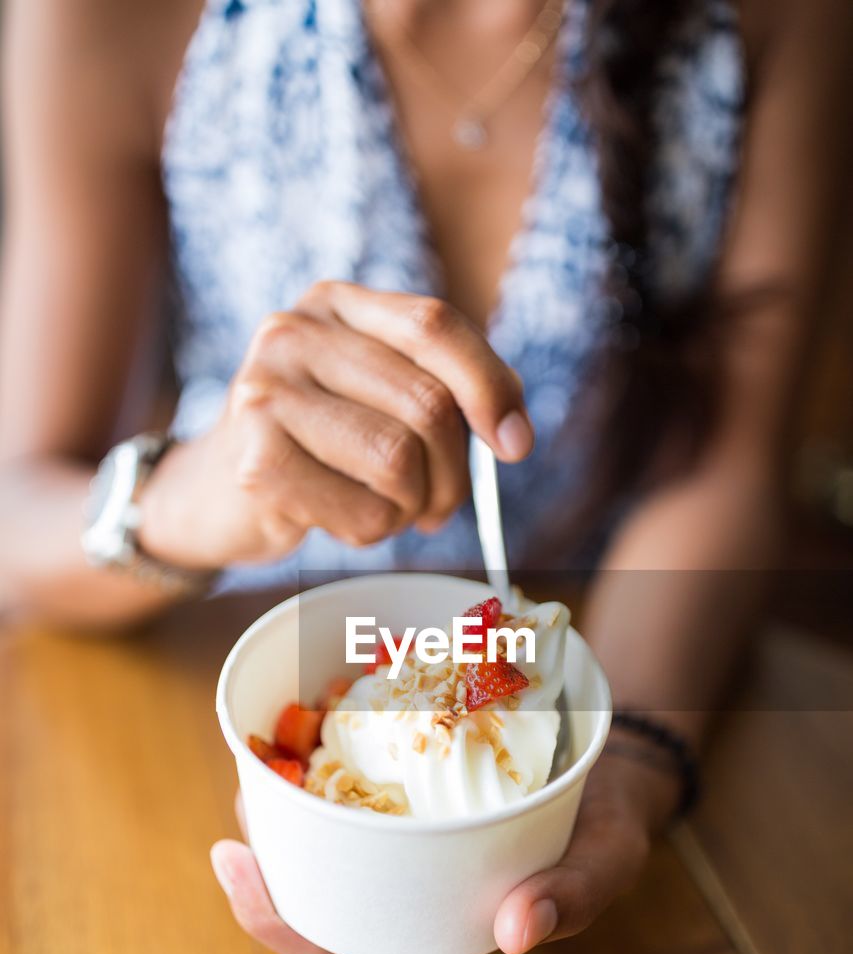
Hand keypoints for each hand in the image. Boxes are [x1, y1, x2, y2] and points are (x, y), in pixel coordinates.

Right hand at [139, 281, 532, 569]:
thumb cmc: (313, 448)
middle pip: (427, 403)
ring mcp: (266, 393)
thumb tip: (513, 433)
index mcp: (334, 304)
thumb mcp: (373, 396)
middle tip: (439, 505)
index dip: (490, 386)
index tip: (515, 444)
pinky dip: (372, 531)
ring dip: (412, 507)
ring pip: (399, 460)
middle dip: (453, 474)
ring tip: (388, 510)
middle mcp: (292, 333)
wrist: (210, 495)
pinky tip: (340, 519)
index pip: (435, 325)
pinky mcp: (256, 461)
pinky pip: (363, 511)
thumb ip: (442, 390)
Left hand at [209, 754, 672, 953]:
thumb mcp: (603, 861)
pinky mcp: (399, 788)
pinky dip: (314, 746)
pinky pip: (338, 777)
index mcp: (427, 923)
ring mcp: (395, 836)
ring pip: (310, 828)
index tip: (230, 858)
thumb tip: (516, 932)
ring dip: (276, 791)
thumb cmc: (601, 830)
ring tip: (263, 744)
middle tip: (245, 780)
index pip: (333, 947)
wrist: (614, 766)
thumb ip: (571, 896)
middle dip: (261, 840)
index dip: (271, 919)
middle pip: (303, 882)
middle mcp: (398, 885)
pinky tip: (303, 709)